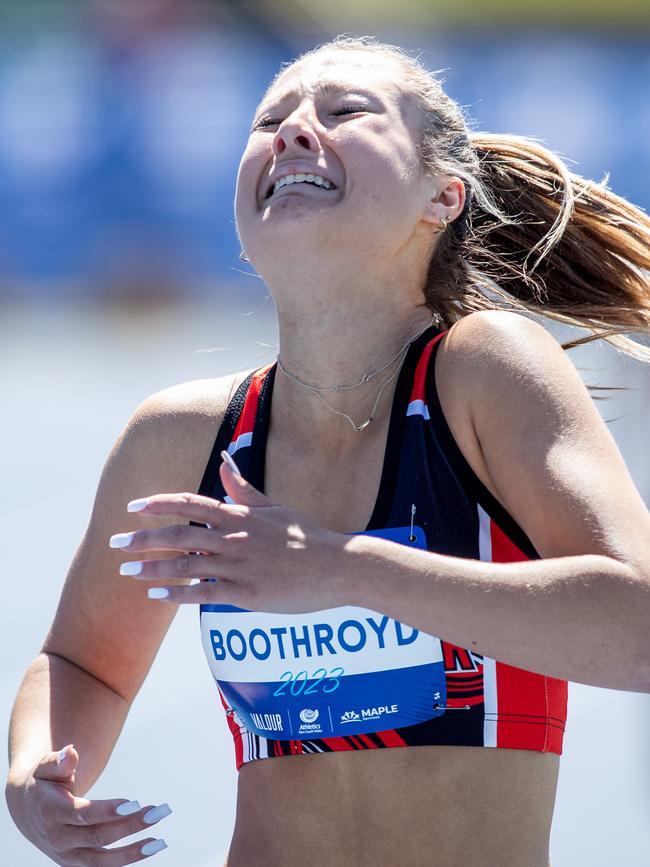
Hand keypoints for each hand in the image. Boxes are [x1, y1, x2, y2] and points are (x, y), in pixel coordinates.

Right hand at [5, 745, 169, 864]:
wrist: (26, 810)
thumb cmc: (43, 781)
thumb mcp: (46, 768)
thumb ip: (58, 761)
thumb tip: (70, 752)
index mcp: (51, 812)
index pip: (83, 814)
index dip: (109, 811)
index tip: (136, 802)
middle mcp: (58, 838)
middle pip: (98, 836)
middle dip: (131, 825)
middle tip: (159, 812)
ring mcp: (66, 855)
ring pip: (102, 860)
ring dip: (132, 852)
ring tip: (160, 841)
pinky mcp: (75, 864)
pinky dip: (125, 861)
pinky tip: (149, 849)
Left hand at [110, 459, 351, 612]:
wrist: (337, 566)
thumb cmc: (306, 536)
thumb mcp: (273, 507)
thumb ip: (243, 488)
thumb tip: (223, 461)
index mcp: (239, 514)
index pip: (190, 503)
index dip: (159, 504)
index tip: (132, 507)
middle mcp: (234, 537)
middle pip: (179, 534)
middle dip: (142, 538)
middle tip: (114, 542)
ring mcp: (240, 565)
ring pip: (186, 565)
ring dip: (151, 567)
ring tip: (125, 570)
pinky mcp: (247, 593)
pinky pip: (204, 593)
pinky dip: (178, 594)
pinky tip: (156, 594)